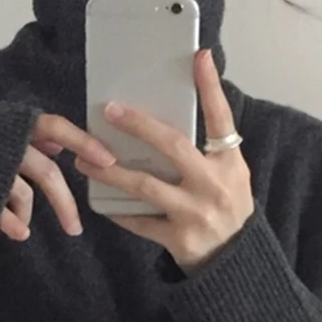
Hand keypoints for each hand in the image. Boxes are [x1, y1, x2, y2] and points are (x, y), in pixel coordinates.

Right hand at [0, 115, 115, 241]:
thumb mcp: (1, 127)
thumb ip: (30, 137)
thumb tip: (57, 147)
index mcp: (20, 126)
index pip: (57, 128)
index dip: (83, 143)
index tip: (109, 160)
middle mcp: (10, 144)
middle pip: (48, 173)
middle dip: (65, 203)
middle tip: (76, 229)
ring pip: (25, 194)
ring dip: (28, 214)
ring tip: (25, 230)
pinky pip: (3, 211)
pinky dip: (13, 225)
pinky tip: (20, 234)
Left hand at [75, 49, 254, 274]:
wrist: (235, 263)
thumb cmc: (227, 211)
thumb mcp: (230, 177)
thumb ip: (208, 152)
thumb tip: (169, 121)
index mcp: (230, 164)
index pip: (221, 119)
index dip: (210, 88)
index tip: (199, 58)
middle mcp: (213, 185)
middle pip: (173, 146)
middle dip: (139, 125)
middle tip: (110, 110)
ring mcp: (195, 213)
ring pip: (146, 186)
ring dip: (111, 172)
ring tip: (86, 163)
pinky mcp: (178, 239)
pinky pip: (141, 222)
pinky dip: (120, 212)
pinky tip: (102, 203)